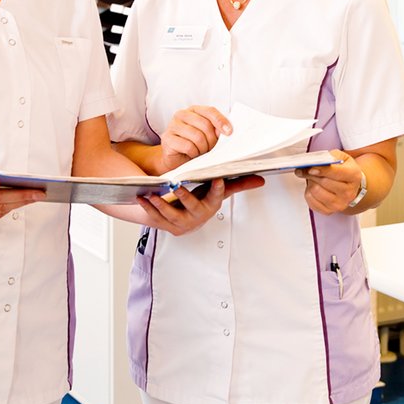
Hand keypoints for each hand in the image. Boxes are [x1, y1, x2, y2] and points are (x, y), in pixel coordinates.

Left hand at [136, 174, 264, 235]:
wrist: (181, 218)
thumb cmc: (201, 199)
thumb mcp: (219, 191)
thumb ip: (238, 184)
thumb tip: (261, 179)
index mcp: (212, 206)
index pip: (217, 196)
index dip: (218, 189)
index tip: (217, 178)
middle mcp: (198, 216)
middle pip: (192, 206)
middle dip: (185, 197)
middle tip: (178, 186)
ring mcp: (182, 222)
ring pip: (171, 214)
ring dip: (161, 204)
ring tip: (153, 193)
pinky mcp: (166, 225)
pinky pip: (156, 217)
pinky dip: (148, 208)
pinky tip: (142, 197)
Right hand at [159, 105, 231, 171]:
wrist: (176, 159)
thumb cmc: (193, 145)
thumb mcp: (207, 135)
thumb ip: (215, 130)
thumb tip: (226, 131)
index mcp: (193, 110)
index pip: (210, 111)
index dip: (221, 121)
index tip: (229, 132)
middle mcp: (181, 114)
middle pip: (205, 125)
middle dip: (212, 140)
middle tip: (211, 148)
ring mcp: (172, 126)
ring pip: (197, 136)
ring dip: (203, 148)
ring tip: (200, 151)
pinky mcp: (167, 138)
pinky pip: (188, 146)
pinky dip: (193, 153)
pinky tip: (192, 154)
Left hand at [295, 150, 363, 214]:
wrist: (349, 185)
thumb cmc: (343, 170)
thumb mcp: (340, 157)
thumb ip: (328, 157)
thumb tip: (314, 162)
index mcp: (354, 176)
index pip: (335, 172)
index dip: (321, 169)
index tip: (311, 168)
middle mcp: (349, 192)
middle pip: (323, 182)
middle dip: (312, 174)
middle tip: (307, 169)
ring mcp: (340, 204)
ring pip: (315, 191)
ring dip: (310, 183)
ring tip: (313, 179)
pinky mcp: (330, 211)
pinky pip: (311, 202)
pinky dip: (309, 193)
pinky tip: (314, 188)